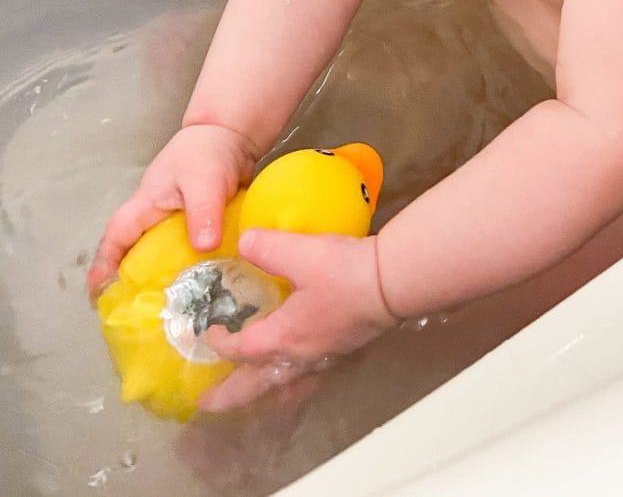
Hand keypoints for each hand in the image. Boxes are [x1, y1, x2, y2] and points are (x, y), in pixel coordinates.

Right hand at [87, 122, 257, 298]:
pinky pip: (188, 255)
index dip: (104, 268)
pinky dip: (190, 272)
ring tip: (167, 315)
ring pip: (162, 258)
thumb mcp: (204, 182)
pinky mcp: (199, 227)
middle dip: (128, 284)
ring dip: (162, 281)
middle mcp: (155, 218)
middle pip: (133, 254)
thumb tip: (203, 247)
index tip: (98, 297)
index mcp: (145, 206)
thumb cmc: (208, 152)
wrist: (233, 135)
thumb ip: (203, 212)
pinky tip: (202, 293)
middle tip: (134, 316)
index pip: (116, 240)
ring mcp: (177, 223)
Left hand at [198, 229, 398, 411]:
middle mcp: (299, 356)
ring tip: (252, 397)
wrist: (392, 283)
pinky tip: (298, 371)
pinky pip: (308, 377)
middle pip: (256, 386)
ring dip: (262, 394)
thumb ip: (265, 246)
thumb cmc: (345, 273)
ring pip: (284, 388)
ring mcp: (323, 356)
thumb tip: (243, 242)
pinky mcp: (342, 349)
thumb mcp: (299, 252)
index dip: (219, 343)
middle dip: (230, 395)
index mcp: (282, 337)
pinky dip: (293, 383)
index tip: (208, 332)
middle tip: (207, 404)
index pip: (239, 350)